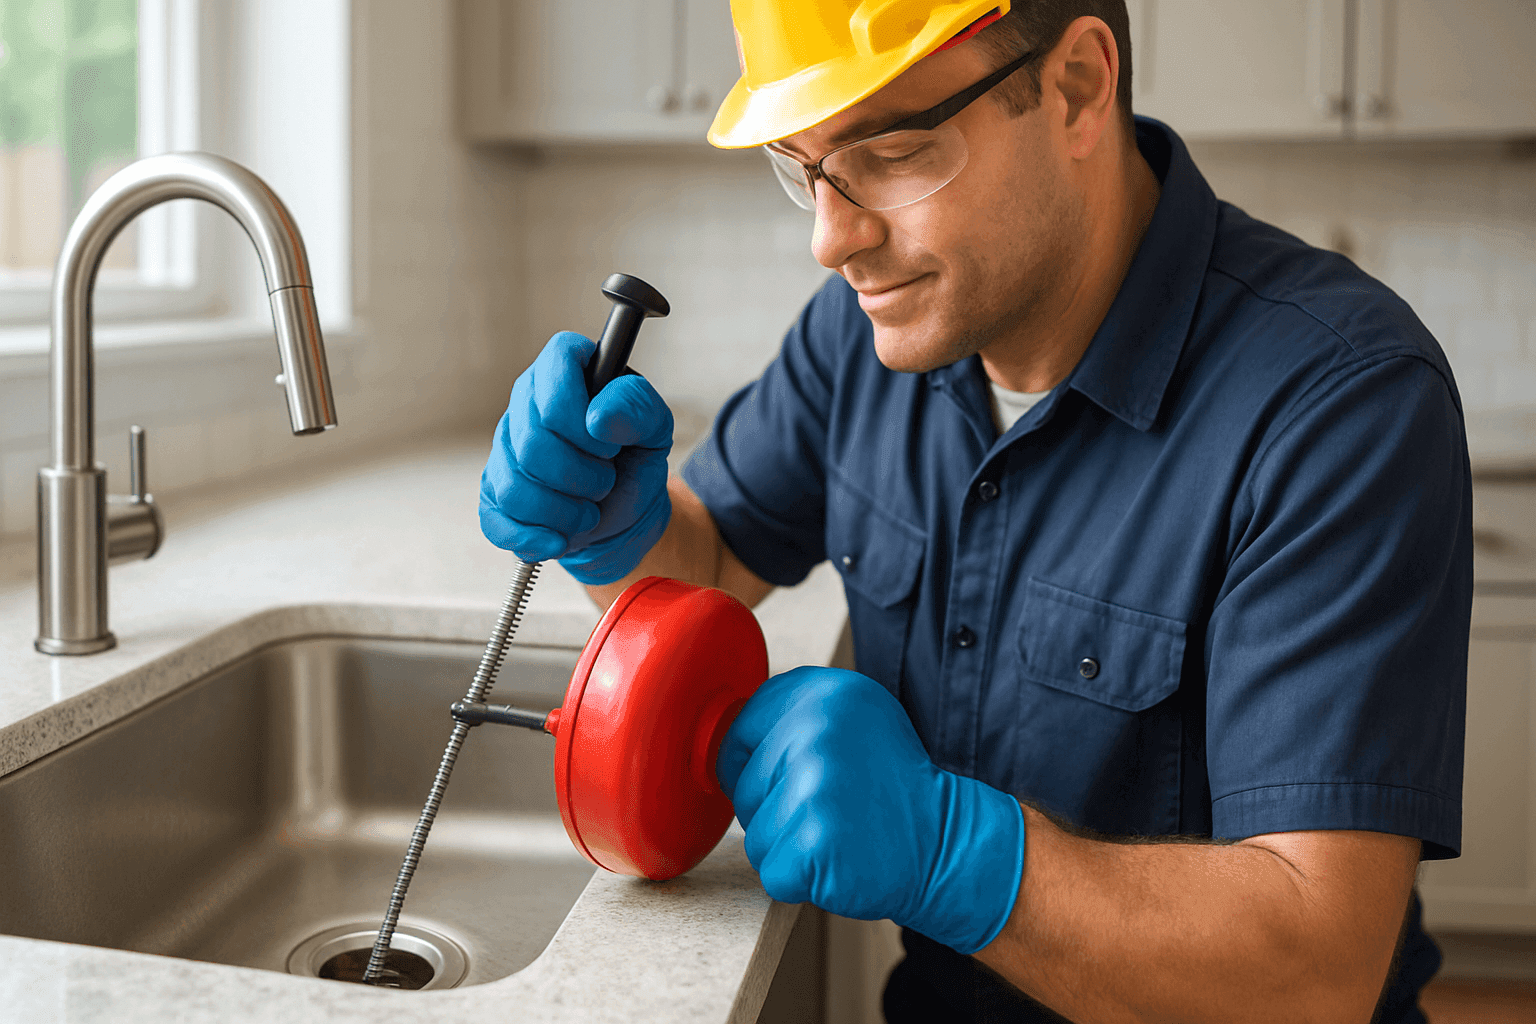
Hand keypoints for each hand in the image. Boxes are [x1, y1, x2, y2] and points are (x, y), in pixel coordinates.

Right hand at [479, 331, 672, 584]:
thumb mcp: (655, 430)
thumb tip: (598, 418)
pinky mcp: (494, 492)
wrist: (624, 513)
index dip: (581, 415)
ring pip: (514, 487)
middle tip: (605, 481)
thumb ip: (638, 408)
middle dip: (582, 477)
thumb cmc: (635, 460)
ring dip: (565, 512)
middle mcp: (526, 401)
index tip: (609, 444)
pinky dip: (536, 537)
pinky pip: (497, 520)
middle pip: (533, 443)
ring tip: (589, 510)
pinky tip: (560, 537)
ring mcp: (504, 447)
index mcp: (565, 369)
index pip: (555, 368)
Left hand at [716, 666, 1025, 953]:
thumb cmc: (888, 787)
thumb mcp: (852, 719)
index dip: (756, 764)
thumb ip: (794, 714)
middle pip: (741, 786)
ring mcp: (815, 785)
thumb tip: (722, 730)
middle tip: (830, 811)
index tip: (793, 778)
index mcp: (824, 691)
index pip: (741, 729)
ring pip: (754, 834)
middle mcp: (817, 728)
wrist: (946, 842)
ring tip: (836, 834)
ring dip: (787, 847)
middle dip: (774, 810)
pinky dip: (799, 879)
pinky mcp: (814, 841)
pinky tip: (838, 861)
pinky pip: (772, 870)